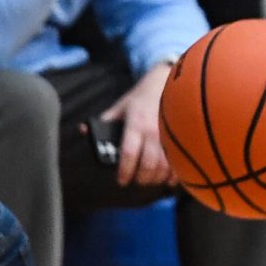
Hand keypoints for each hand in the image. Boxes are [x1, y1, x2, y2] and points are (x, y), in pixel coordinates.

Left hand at [99, 63, 176, 187]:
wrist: (167, 83)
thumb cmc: (141, 97)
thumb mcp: (120, 106)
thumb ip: (104, 121)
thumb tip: (83, 130)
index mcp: (136, 124)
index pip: (129, 153)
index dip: (125, 171)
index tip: (121, 181)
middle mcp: (153, 131)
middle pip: (148, 164)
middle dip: (141, 178)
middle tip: (135, 181)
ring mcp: (170, 135)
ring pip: (164, 165)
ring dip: (156, 178)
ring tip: (149, 180)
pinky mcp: (182, 137)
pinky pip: (180, 160)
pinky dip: (174, 175)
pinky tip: (168, 179)